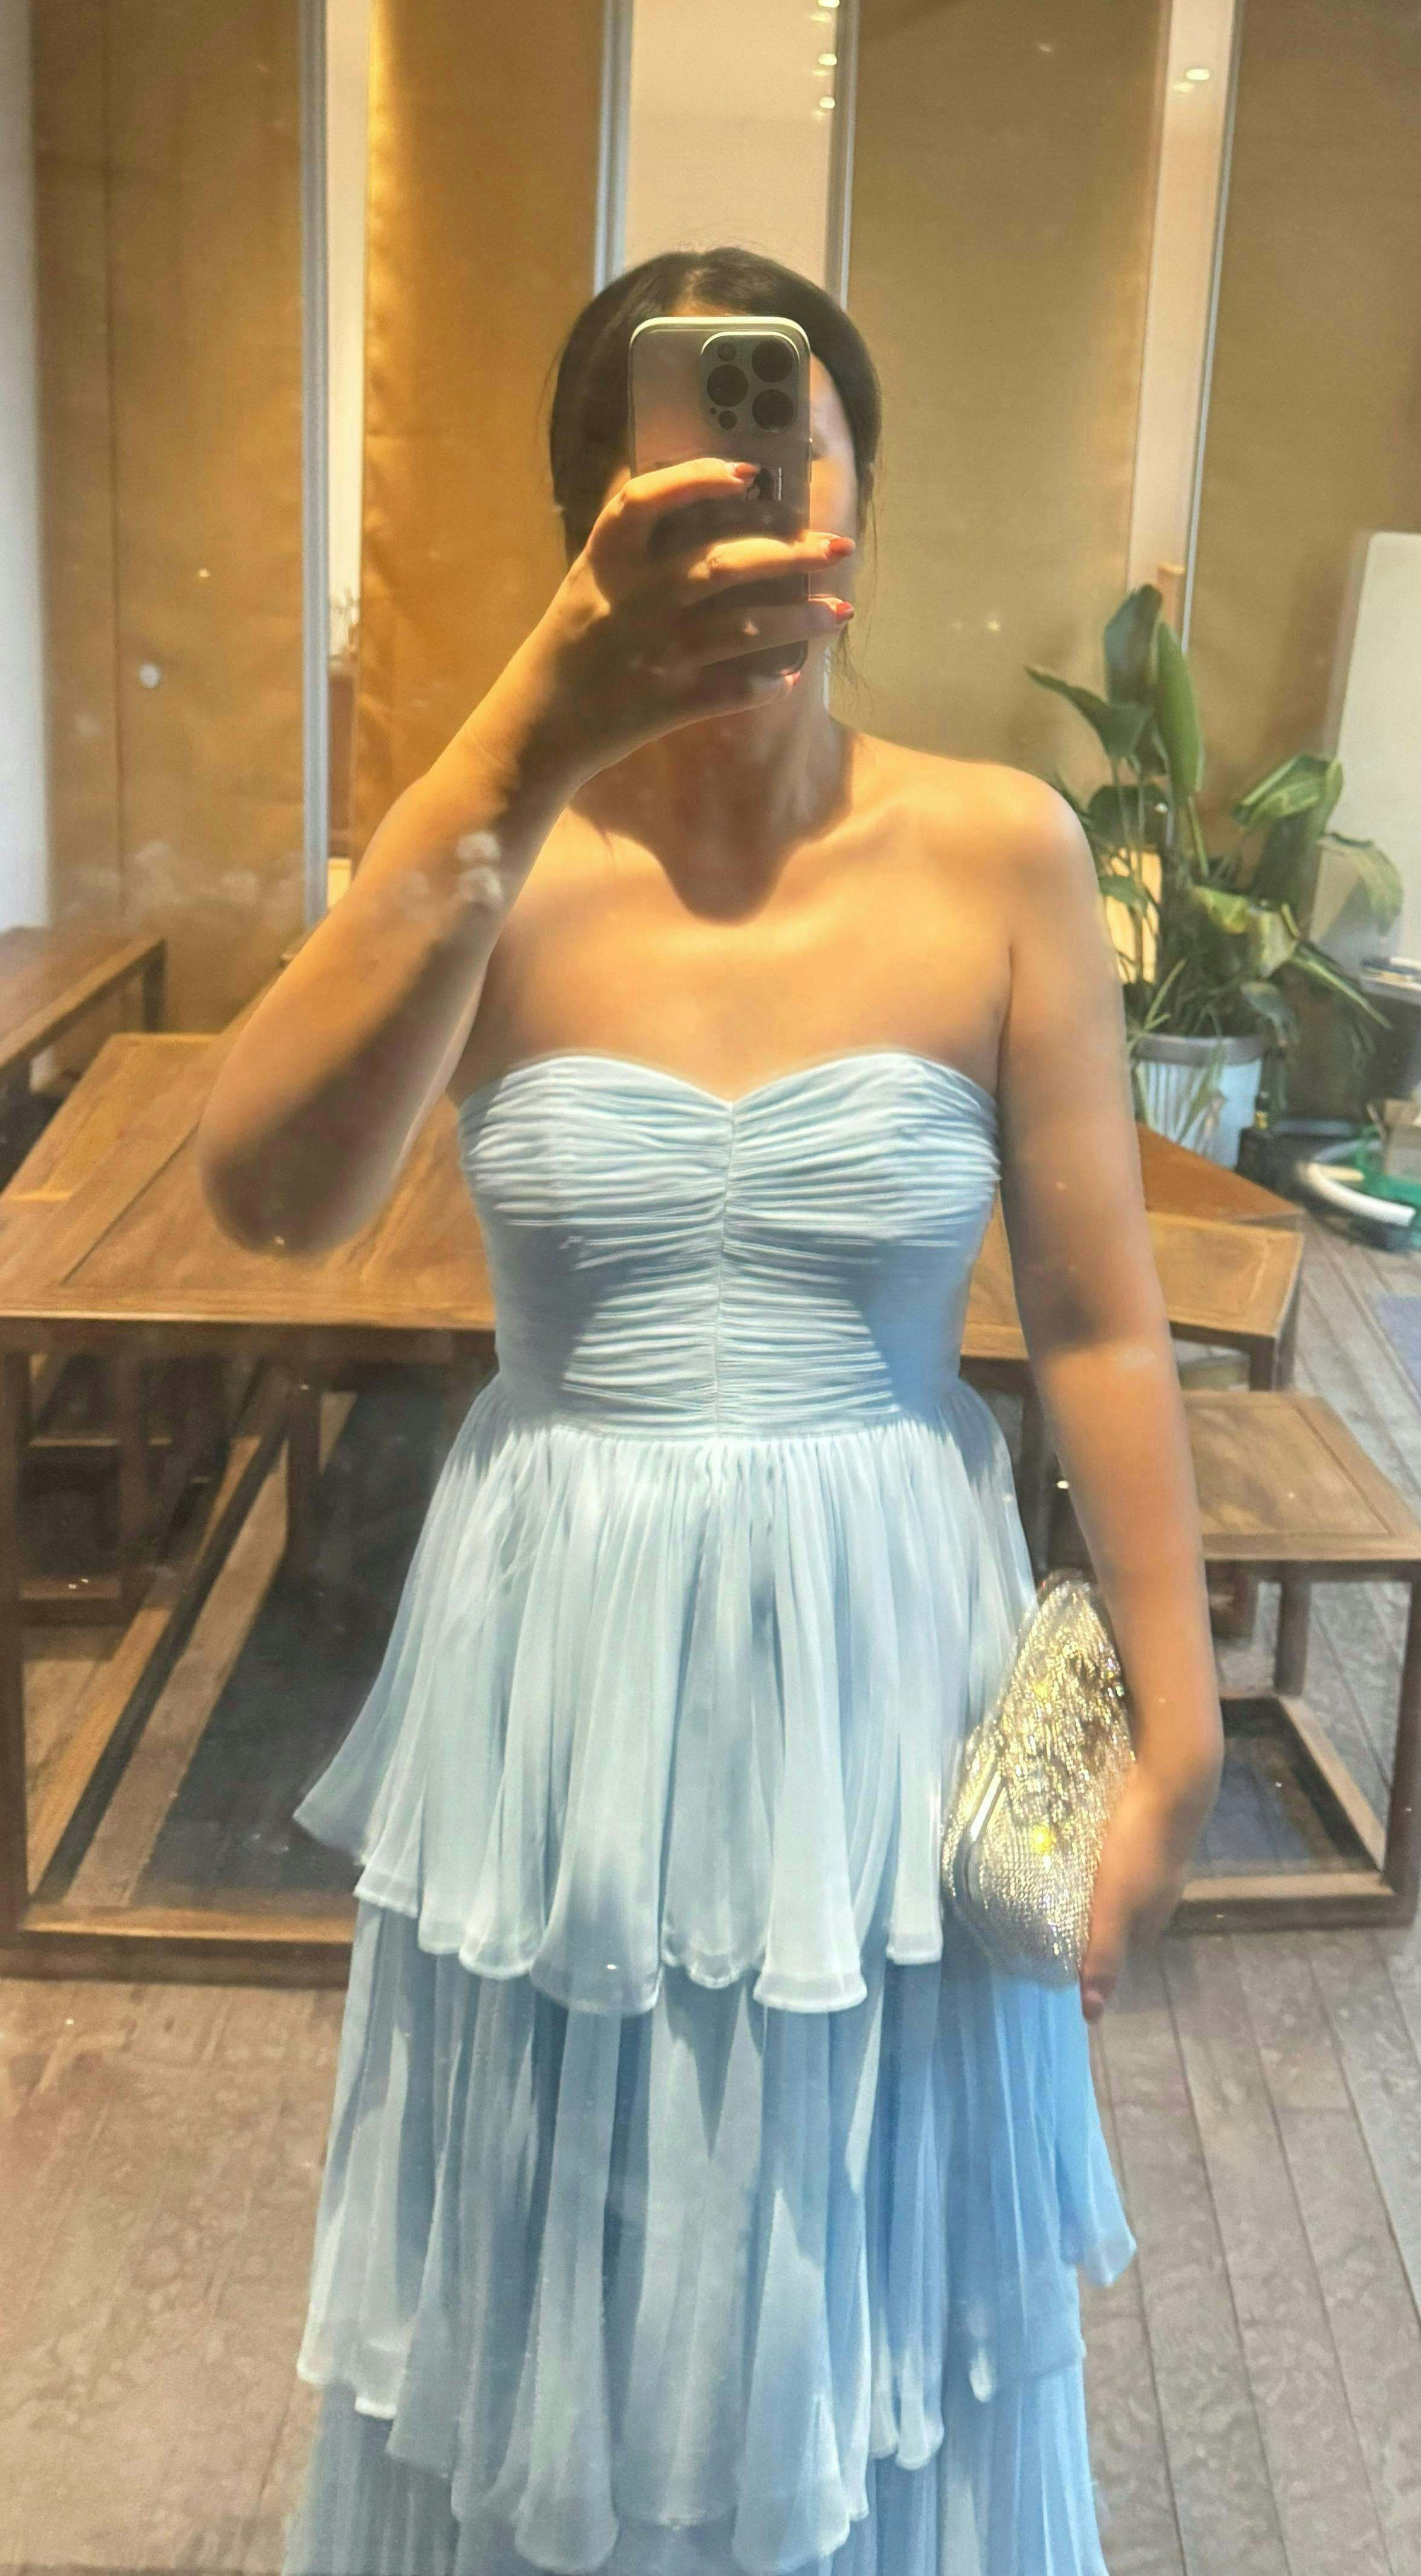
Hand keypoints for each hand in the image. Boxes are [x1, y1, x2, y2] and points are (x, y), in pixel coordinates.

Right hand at [508, 457, 854, 783]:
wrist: (538, 728)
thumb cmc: (570, 644)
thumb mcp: (589, 582)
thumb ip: (636, 546)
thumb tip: (707, 502)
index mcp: (606, 562)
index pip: (649, 501)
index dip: (699, 479)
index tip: (751, 473)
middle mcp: (634, 601)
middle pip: (722, 564)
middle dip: (791, 553)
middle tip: (839, 545)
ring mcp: (655, 654)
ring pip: (744, 628)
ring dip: (800, 620)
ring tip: (840, 612)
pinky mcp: (667, 703)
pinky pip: (731, 690)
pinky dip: (765, 683)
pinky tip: (790, 676)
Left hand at [1078, 1760, 1214, 2022]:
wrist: (1173, 1780)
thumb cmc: (1138, 1846)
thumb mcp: (1114, 1906)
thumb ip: (1104, 1954)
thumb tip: (1093, 2014)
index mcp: (1155, 1914)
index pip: (1124, 1947)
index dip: (1096, 1949)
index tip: (1062, 1942)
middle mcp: (1166, 1889)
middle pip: (1127, 1913)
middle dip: (1098, 1914)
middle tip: (1058, 1904)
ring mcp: (1166, 1855)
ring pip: (1129, 1880)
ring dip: (1104, 1880)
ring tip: (1071, 1871)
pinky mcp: (1159, 1823)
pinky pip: (1131, 1847)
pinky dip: (1112, 1851)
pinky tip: (1097, 1838)